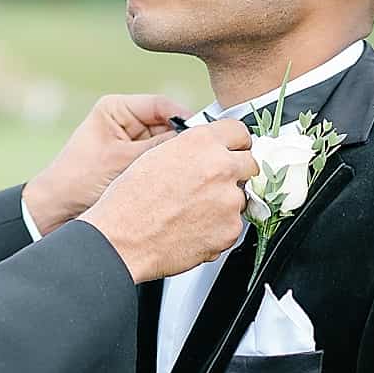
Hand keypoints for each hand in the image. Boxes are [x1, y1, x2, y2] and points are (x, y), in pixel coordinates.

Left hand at [23, 94, 192, 235]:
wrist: (57, 212)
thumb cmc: (76, 181)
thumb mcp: (121, 161)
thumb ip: (159, 149)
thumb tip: (196, 142)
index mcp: (117, 109)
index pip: (162, 104)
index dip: (186, 118)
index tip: (205, 133)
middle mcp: (127, 123)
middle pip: (169, 125)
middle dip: (183, 142)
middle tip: (201, 157)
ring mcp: (132, 145)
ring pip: (168, 147)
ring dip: (176, 160)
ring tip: (187, 172)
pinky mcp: (136, 165)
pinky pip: (161, 164)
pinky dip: (169, 173)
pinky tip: (178, 183)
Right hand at [80, 119, 257, 283]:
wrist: (123, 240)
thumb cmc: (130, 201)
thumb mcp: (156, 157)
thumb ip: (191, 149)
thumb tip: (209, 151)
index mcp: (201, 143)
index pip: (239, 132)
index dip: (233, 143)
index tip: (231, 151)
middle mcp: (220, 167)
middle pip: (250, 163)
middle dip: (235, 172)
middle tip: (212, 185)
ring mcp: (229, 200)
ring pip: (240, 197)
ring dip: (224, 203)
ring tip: (192, 212)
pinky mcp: (231, 230)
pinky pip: (233, 225)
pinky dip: (219, 229)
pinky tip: (193, 229)